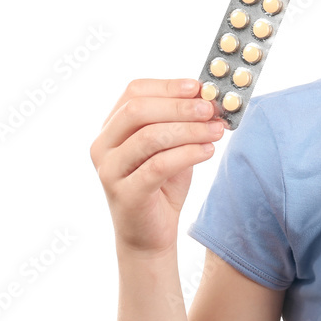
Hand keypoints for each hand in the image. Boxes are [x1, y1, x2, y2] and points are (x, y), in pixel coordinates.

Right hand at [89, 78, 224, 257]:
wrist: (151, 234)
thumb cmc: (163, 184)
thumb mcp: (173, 145)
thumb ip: (182, 121)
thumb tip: (210, 96)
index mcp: (112, 127)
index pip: (134, 91)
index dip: (168, 86)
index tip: (198, 87)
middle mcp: (103, 145)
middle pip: (138, 110)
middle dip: (179, 106)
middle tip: (211, 109)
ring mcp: (110, 170)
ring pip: (150, 136)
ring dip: (190, 130)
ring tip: (217, 130)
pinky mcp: (125, 193)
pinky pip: (158, 165)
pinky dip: (188, 154)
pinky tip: (208, 151)